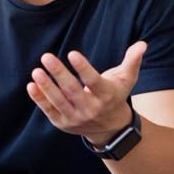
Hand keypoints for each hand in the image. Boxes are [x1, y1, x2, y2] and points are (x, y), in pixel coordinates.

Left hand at [27, 41, 145, 145]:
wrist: (110, 129)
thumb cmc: (116, 96)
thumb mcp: (127, 79)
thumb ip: (132, 61)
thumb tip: (142, 44)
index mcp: (106, 95)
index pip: (93, 81)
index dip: (83, 68)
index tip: (72, 53)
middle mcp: (91, 108)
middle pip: (72, 91)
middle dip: (59, 74)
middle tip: (46, 56)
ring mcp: (76, 118)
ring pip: (59, 101)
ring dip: (46, 86)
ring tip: (36, 71)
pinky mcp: (63, 123)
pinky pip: (49, 110)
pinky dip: (40, 99)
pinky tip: (32, 85)